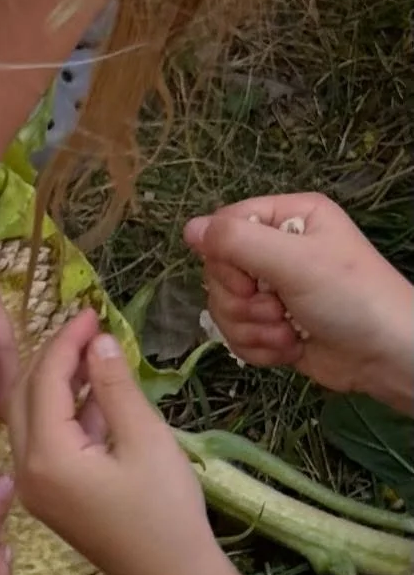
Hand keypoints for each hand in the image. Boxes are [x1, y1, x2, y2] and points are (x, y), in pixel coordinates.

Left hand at [8, 308, 213, 574]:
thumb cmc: (166, 511)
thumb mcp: (146, 439)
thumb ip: (115, 387)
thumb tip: (97, 341)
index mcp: (46, 456)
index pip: (44, 381)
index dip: (66, 341)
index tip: (91, 311)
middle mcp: (26, 470)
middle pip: (25, 396)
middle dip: (54, 358)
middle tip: (88, 328)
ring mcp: (34, 487)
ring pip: (31, 419)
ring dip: (59, 384)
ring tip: (96, 354)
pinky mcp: (48, 497)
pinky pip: (44, 442)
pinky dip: (65, 414)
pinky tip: (97, 394)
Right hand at [186, 194, 413, 403]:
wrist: (385, 356)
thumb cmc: (350, 298)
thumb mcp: (294, 260)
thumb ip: (237, 241)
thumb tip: (188, 228)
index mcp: (288, 218)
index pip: (223, 228)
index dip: (225, 259)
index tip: (251, 279)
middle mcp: (277, 249)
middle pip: (218, 273)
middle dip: (243, 302)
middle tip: (277, 309)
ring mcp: (274, 289)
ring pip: (224, 308)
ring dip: (252, 328)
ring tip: (288, 331)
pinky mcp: (271, 324)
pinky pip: (236, 334)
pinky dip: (259, 347)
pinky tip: (290, 346)